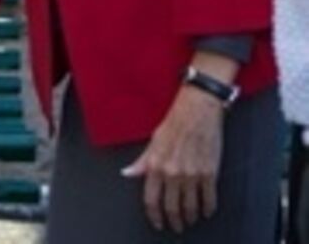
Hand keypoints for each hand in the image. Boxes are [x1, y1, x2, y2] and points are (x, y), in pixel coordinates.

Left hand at [121, 84, 224, 231]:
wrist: (198, 111)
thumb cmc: (174, 123)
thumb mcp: (153, 141)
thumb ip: (142, 162)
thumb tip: (127, 173)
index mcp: (156, 165)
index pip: (151, 198)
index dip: (153, 214)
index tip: (157, 222)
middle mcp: (173, 172)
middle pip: (171, 207)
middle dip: (173, 221)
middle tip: (175, 226)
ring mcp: (192, 174)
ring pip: (190, 206)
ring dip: (189, 217)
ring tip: (189, 221)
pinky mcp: (210, 173)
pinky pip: (209, 198)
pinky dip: (207, 208)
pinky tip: (206, 212)